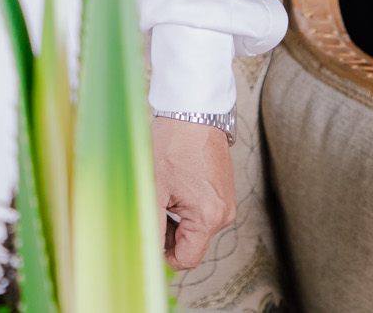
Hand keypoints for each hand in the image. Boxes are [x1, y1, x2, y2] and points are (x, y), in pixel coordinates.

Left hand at [153, 116, 235, 268]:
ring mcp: (225, 204)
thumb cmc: (176, 143)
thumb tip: (147, 249)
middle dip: (167, 233)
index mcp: (209, 217)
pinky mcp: (222, 194)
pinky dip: (183, 208)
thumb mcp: (155, 188)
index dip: (164, 255)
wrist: (194, 114)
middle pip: (191, 244)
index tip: (147, 243)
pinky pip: (200, 213)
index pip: (187, 258)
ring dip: (174, 219)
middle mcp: (223, 214)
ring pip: (194, 228)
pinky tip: (172, 187)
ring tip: (161, 191)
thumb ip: (153, 224)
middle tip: (151, 207)